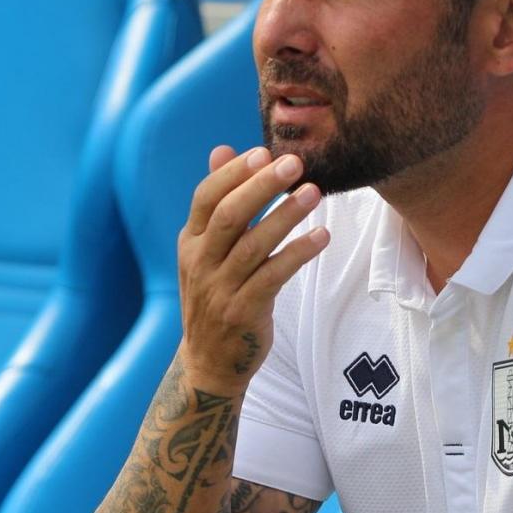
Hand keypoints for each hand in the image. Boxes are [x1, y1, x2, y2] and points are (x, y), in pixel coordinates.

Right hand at [176, 145, 328, 389]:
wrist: (209, 363)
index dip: (233, 173)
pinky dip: (297, 254)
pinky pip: (273, 277)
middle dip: (261, 187)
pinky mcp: (243, 312)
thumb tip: (222, 149)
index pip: (206, 198)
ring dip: (285, 216)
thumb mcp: (206, 250)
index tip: (262, 152)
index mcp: (190, 242)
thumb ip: (218, 202)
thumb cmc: (215, 296)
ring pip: (253, 246)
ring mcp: (220, 290)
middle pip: (229, 216)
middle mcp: (201, 263)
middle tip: (294, 163)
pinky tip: (322, 236)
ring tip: (314, 192)